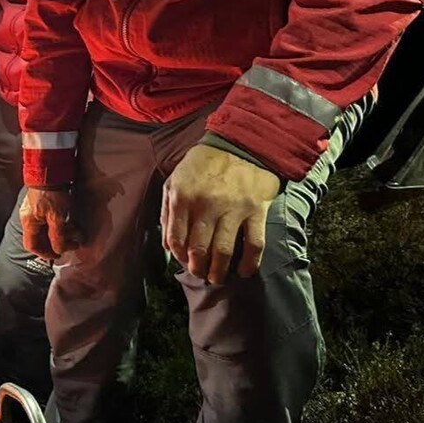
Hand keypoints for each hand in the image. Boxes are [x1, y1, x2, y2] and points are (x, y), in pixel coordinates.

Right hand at [21, 186, 83, 259]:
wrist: (51, 171)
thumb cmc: (52, 193)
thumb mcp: (57, 218)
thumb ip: (57, 236)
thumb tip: (58, 250)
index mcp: (29, 223)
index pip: (32, 245)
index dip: (45, 253)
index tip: (58, 254)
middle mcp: (30, 217)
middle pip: (41, 237)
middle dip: (58, 242)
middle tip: (73, 243)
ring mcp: (35, 210)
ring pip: (47, 229)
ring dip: (62, 233)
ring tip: (76, 232)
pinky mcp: (42, 203)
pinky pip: (50, 220)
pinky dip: (60, 224)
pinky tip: (71, 223)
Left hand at [162, 144, 280, 283]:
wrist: (240, 144)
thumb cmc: (202, 165)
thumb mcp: (175, 181)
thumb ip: (168, 212)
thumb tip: (167, 244)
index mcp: (182, 197)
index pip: (176, 239)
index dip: (178, 256)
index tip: (183, 261)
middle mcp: (205, 205)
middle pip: (198, 249)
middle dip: (198, 268)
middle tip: (200, 274)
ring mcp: (232, 209)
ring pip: (224, 251)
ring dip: (219, 271)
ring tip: (217, 278)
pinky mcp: (256, 211)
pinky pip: (254, 244)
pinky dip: (249, 263)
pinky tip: (244, 272)